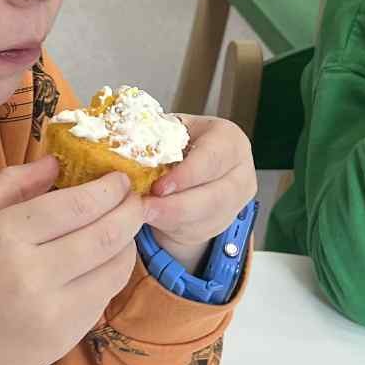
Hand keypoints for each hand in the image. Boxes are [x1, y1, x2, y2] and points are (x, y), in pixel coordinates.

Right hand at [0, 158, 144, 364]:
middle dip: (130, 211)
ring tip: (122, 227)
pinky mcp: (64, 338)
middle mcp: (32, 274)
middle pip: (105, 235)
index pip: (77, 205)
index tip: (119, 178)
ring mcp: (52, 311)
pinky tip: (102, 261)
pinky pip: (103, 298)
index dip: (108, 188)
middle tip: (134, 198)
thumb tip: (58, 163)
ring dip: (127, 243)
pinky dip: (111, 274)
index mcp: (4, 236)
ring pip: (114, 269)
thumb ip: (13, 183)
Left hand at [143, 116, 256, 276]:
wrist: (189, 164)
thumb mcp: (167, 132)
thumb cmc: (177, 144)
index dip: (186, 175)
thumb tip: (123, 146)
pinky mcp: (226, 220)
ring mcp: (237, 199)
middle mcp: (240, 169)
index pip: (212, 158)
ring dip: (173, 220)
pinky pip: (202, 231)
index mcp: (227, 139)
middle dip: (177, 206)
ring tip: (144, 215)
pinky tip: (156, 221)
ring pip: (209, 218)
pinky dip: (176, 230)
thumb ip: (153, 139)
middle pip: (215, 196)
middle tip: (145, 207)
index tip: (159, 187)